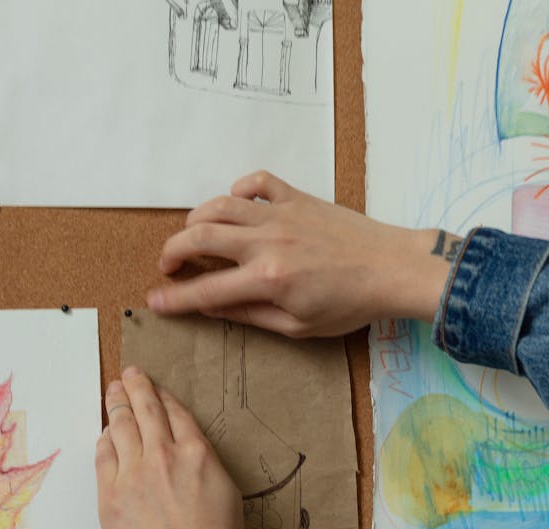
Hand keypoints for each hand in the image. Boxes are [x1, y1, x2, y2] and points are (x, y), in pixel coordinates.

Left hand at [96, 367, 245, 528]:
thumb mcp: (227, 497)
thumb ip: (206, 468)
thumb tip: (189, 457)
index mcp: (199, 455)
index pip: (176, 414)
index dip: (164, 397)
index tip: (157, 390)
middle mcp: (164, 456)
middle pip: (145, 410)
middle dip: (136, 387)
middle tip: (129, 375)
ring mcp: (133, 476)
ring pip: (121, 427)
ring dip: (116, 405)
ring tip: (113, 393)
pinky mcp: (109, 498)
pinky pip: (103, 458)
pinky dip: (104, 441)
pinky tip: (104, 435)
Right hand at [147, 170, 457, 336]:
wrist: (392, 268)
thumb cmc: (351, 303)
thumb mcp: (298, 326)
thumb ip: (250, 314)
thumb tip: (212, 307)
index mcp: (268, 279)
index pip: (206, 289)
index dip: (175, 297)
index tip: (156, 300)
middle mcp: (268, 241)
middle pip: (199, 236)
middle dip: (173, 250)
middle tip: (169, 265)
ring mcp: (282, 214)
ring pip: (220, 206)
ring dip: (197, 220)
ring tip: (195, 237)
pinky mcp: (298, 198)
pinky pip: (257, 182)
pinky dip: (239, 190)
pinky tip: (237, 206)